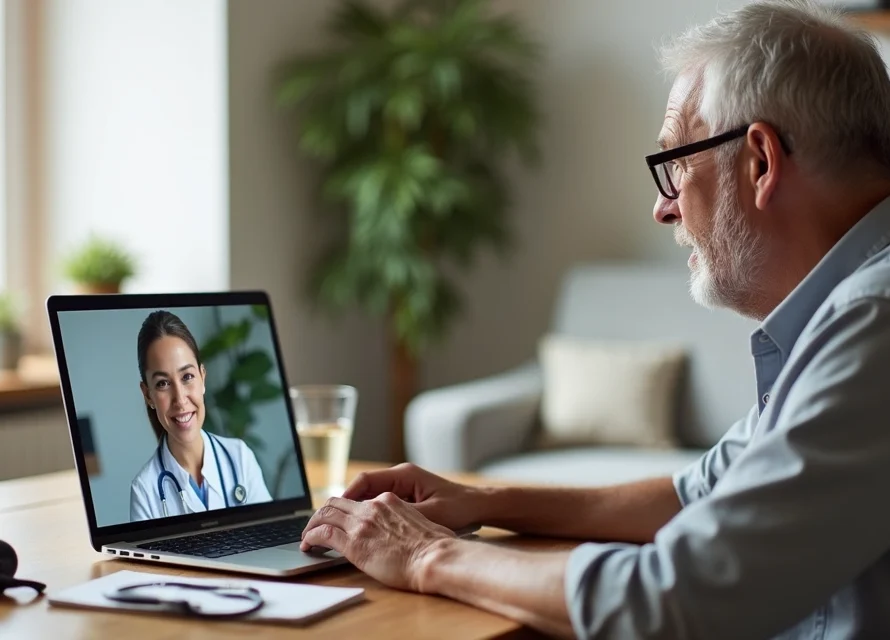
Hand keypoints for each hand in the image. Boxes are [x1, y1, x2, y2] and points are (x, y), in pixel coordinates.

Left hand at [300, 493, 455, 591]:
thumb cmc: (436, 547)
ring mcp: (361, 523)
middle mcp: (372, 507)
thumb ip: (408, 523)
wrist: (433, 557)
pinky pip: (323, 533)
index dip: (345, 510)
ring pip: (325, 514)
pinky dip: (311, 537)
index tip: (340, 519)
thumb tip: (411, 534)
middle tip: (316, 526)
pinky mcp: (353, 542)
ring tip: (307, 536)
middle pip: (337, 502)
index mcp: (389, 501)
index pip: (359, 501)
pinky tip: (308, 545)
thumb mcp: (423, 524)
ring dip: (312, 524)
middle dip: (323, 513)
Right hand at [343, 462, 485, 531]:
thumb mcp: (430, 513)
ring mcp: (403, 487)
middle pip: (363, 488)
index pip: (365, 480)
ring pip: (370, 497)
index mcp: (403, 475)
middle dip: (346, 505)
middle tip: (329, 522)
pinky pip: (381, 504)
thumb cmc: (459, 507)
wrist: (479, 506)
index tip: (333, 512)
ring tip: (342, 529)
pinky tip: (365, 532)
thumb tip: (374, 520)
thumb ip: (402, 515)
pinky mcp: (407, 498)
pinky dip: (371, 515)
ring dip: (357, 511)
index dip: (347, 496)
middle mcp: (400, 478)